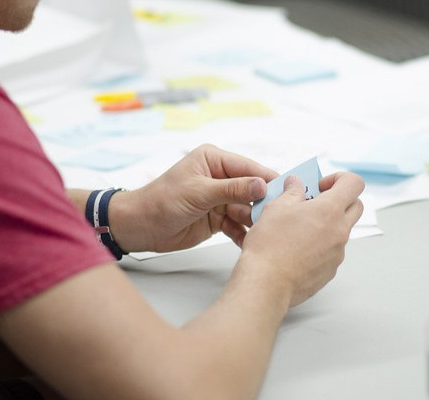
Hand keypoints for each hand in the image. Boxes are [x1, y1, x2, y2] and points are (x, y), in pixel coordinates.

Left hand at [111, 144, 277, 252]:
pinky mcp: (218, 218)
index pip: (249, 168)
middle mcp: (220, 177)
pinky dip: (244, 234)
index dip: (268, 180)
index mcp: (214, 160)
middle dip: (264, 204)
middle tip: (279, 217)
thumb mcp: (198, 192)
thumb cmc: (161, 201)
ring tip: (266, 233)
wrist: (140, 227)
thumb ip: (232, 189)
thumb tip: (262, 185)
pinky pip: (238, 225)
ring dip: (255, 222)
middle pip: (252, 190)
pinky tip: (251, 243)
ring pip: (247, 210)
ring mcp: (220, 199)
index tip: (288, 192)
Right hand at [238, 172, 363, 307]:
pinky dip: (320, 245)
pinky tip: (297, 250)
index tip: (320, 186)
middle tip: (314, 204)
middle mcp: (340, 231)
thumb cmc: (269, 244)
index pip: (354, 184)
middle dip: (339, 200)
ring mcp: (337, 253)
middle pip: (356, 206)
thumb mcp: (276, 208)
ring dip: (328, 224)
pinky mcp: (330, 270)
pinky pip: (332, 251)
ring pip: (342, 230)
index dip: (339, 179)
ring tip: (299, 229)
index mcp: (329, 210)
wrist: (266, 283)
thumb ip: (291, 192)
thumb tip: (296, 184)